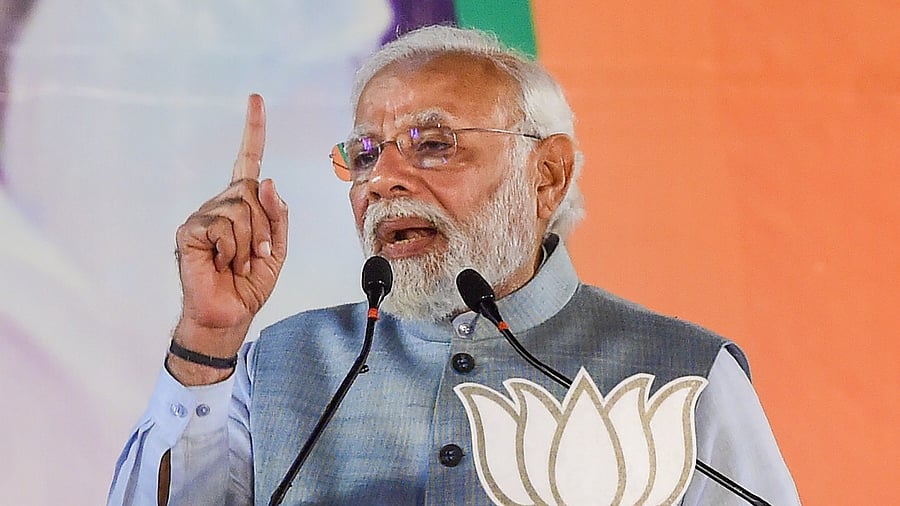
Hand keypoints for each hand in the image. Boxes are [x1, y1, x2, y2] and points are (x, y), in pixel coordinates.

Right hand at [169, 94, 287, 383]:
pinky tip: (222, 263)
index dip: (253, 131)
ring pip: (240, 209)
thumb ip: (277, 214)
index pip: (247, 161)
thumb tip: (266, 180)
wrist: (228, 315)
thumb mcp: (277, 248)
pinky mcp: (189, 231)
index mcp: (242, 206)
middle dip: (264, 228)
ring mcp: (203, 216)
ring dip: (249, 242)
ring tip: (238, 263)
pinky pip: (223, 225)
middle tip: (255, 256)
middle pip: (252, 192)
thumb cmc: (249, 283)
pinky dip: (232, 248)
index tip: (256, 99)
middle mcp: (220, 205)